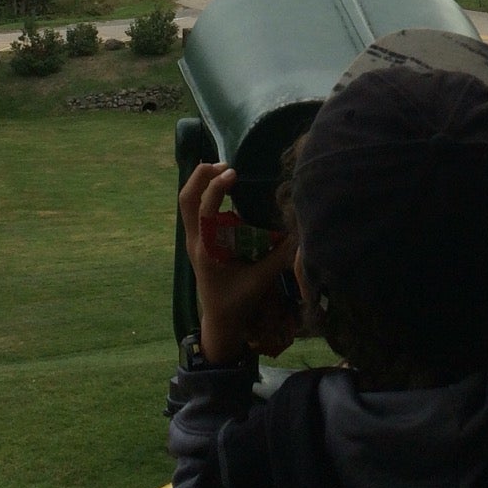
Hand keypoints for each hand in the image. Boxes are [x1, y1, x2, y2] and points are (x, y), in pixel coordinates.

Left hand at [179, 163, 296, 364]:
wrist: (220, 323)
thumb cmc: (238, 302)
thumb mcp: (261, 279)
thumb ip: (281, 255)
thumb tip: (302, 232)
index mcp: (207, 249)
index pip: (204, 210)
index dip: (216, 187)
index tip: (234, 173)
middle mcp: (195, 241)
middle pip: (186, 199)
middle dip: (201, 176)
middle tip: (225, 164)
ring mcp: (194, 241)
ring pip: (187, 203)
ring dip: (202, 183)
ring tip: (226, 172)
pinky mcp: (198, 242)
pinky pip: (195, 211)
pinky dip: (206, 195)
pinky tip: (228, 192)